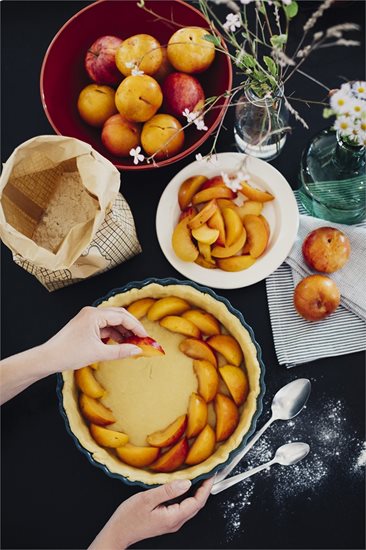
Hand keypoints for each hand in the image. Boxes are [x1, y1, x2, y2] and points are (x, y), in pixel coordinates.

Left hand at [45, 306, 147, 372]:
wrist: (48, 358)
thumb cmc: (69, 353)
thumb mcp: (98, 353)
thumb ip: (120, 351)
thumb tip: (137, 350)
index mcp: (94, 315)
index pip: (122, 317)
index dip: (136, 326)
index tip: (145, 337)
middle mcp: (92, 312)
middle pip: (118, 315)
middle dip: (131, 327)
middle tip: (142, 338)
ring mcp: (88, 318)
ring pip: (112, 321)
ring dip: (123, 331)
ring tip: (133, 343)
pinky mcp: (86, 325)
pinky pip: (105, 327)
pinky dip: (114, 334)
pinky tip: (120, 343)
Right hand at [89, 477, 213, 549]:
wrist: (118, 532)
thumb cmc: (129, 517)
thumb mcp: (147, 499)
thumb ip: (168, 491)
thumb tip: (186, 483)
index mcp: (173, 517)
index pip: (197, 502)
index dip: (206, 488)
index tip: (211, 474)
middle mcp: (175, 522)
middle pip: (197, 505)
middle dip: (205, 489)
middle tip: (209, 473)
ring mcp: (171, 523)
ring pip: (191, 507)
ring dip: (198, 493)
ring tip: (201, 478)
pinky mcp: (166, 521)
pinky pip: (183, 508)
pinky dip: (188, 497)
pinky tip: (186, 487)